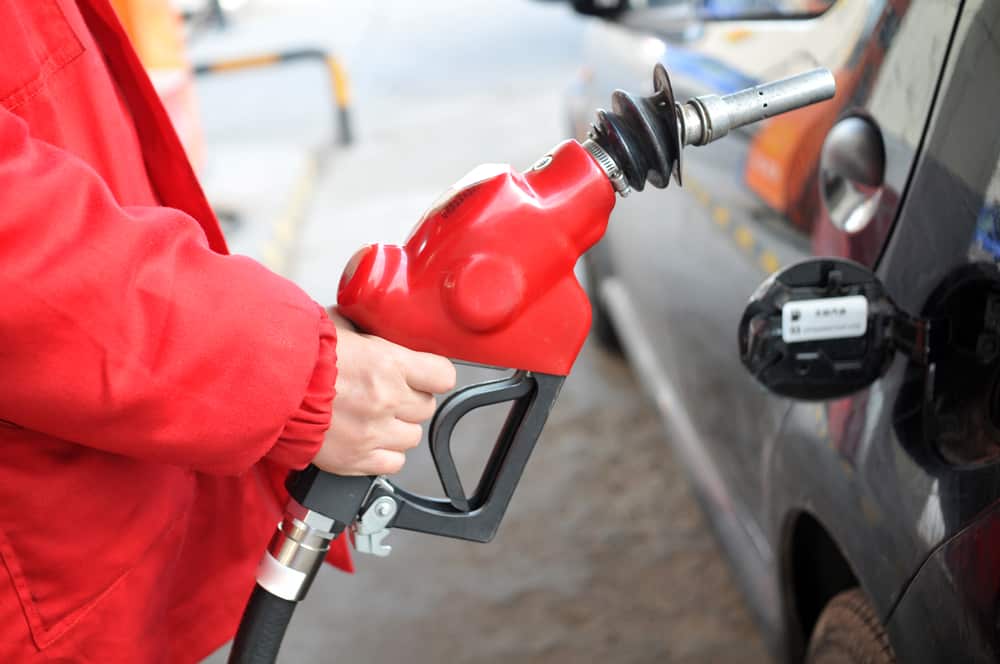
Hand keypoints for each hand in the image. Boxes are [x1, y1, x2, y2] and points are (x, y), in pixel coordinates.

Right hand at [311, 308, 456, 474]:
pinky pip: (392, 464)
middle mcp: (387, 399)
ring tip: (375, 417)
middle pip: (426, 408)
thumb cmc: (295, 354)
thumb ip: (366, 334)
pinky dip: (384, 455)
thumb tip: (372, 325)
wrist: (263, 384)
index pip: (443, 376)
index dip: (435, 376)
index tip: (426, 376)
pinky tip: (368, 439)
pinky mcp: (355, 459)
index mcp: (389, 363)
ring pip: (411, 438)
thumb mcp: (339, 327)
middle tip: (390, 394)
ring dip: (397, 428)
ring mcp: (373, 432)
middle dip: (410, 400)